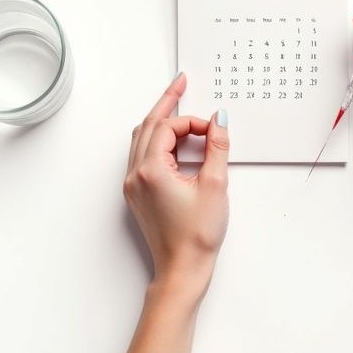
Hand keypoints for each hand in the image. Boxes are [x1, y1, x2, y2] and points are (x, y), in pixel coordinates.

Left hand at [124, 73, 229, 295]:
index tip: (214, 129)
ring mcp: (133, 185)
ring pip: (141, 139)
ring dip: (161, 122)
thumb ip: (217, 147)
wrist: (182, 270)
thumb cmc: (196, 236)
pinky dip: (157, 141)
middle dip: (167, 104)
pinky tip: (173, 140)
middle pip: (148, 126)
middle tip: (181, 82)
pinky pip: (142, 155)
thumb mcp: (215, 185)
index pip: (168, 127)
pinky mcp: (137, 195)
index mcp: (150, 169)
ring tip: (178, 107)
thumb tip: (219, 120)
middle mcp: (135, 174)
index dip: (192, 122)